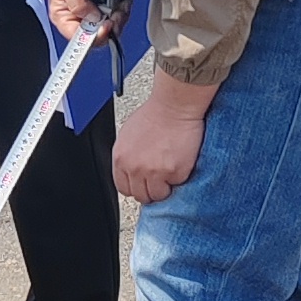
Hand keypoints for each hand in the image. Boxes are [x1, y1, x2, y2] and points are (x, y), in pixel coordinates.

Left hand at [112, 72, 211, 206]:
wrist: (175, 105)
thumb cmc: (156, 114)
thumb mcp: (129, 136)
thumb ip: (128, 157)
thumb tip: (131, 171)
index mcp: (121, 159)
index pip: (123, 188)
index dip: (135, 187)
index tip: (143, 184)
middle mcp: (135, 168)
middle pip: (141, 195)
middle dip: (150, 189)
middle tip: (160, 179)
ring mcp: (154, 172)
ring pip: (158, 195)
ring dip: (165, 186)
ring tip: (170, 171)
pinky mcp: (174, 173)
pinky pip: (177, 185)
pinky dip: (180, 177)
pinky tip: (179, 162)